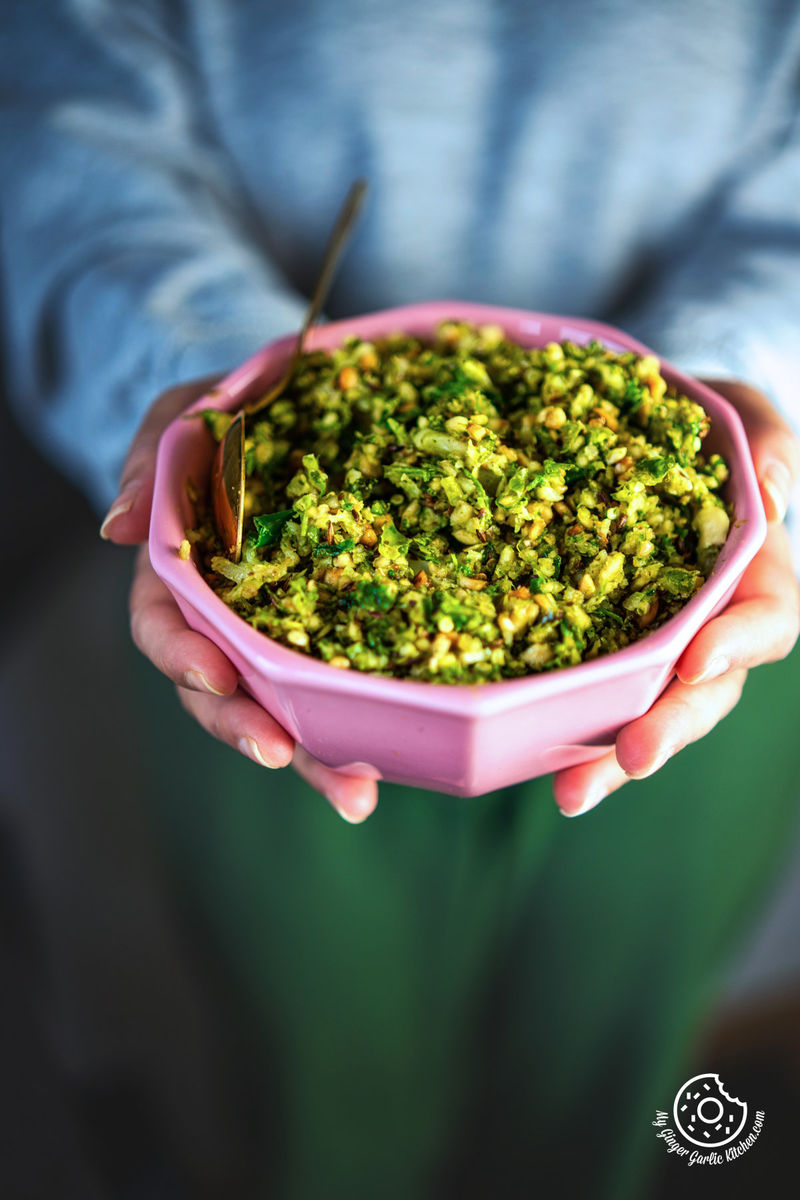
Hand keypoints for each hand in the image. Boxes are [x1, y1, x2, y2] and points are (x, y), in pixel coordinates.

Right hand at [100, 379, 378, 823]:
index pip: (163, 628)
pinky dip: (362, 726)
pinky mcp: (329, 633)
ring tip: (356, 794)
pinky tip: (395, 760)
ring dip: (313, 757)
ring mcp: (276, 633)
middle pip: (221, 691)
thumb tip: (113, 526)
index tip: (218, 676)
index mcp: (177, 575)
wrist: (282, 418)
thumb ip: (148, 464)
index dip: (182, 657)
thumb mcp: (179, 422)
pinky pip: (339, 685)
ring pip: (283, 707)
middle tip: (283, 755)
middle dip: (246, 729)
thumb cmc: (220, 421)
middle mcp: (222, 619)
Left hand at [555, 379, 799, 816]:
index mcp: (758, 576)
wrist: (651, 444)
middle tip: (634, 755)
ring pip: (647, 713)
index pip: (768, 619)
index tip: (699, 657)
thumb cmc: (712, 430)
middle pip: (705, 691)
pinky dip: (567, 737)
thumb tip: (769, 493)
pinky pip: (594, 700)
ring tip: (572, 795)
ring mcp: (659, 649)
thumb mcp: (749, 418)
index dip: (739, 643)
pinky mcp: (609, 654)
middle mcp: (713, 626)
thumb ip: (768, 444)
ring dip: (613, 761)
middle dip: (672, 725)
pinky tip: (534, 767)